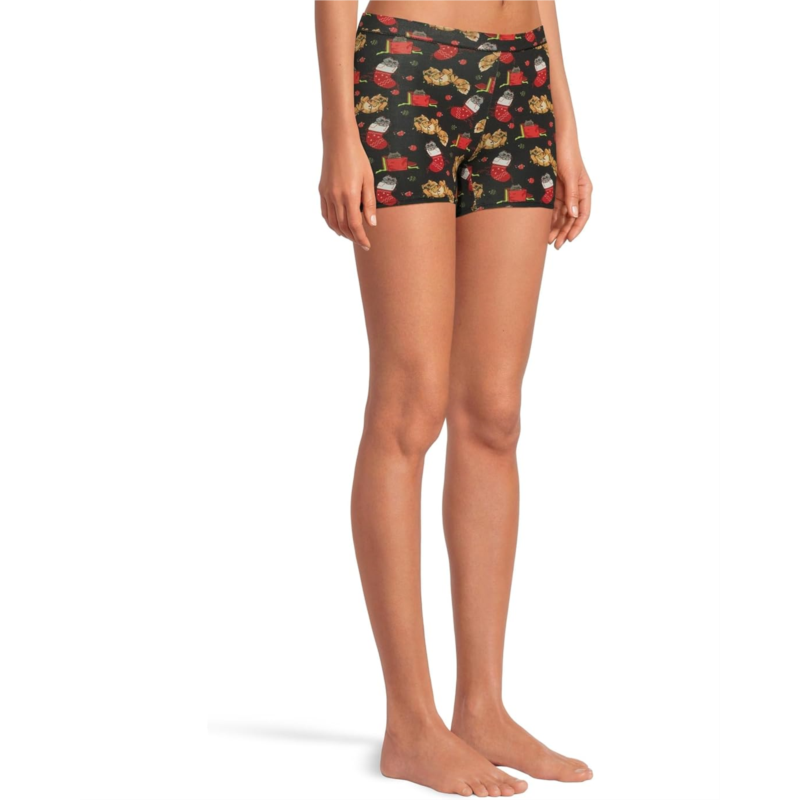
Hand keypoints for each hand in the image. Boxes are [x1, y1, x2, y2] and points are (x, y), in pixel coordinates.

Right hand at [319, 128, 376, 250]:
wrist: (338, 142)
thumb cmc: (357, 158)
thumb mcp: (369, 180)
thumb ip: (369, 203)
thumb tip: (371, 223)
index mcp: (350, 195)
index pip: (355, 225)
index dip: (361, 238)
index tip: (367, 245)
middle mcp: (336, 197)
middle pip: (343, 226)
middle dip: (353, 237)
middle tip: (362, 242)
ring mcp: (327, 194)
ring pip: (332, 222)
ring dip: (342, 232)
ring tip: (351, 236)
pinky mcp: (322, 191)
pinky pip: (325, 213)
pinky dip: (331, 223)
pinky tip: (338, 225)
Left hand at [549, 134, 592, 249]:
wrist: (554, 136)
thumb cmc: (566, 152)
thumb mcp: (570, 174)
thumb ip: (572, 195)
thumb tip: (574, 214)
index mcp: (584, 189)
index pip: (583, 214)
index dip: (577, 228)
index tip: (568, 240)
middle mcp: (575, 193)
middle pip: (571, 217)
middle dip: (563, 232)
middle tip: (554, 245)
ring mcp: (564, 191)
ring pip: (560, 215)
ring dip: (555, 227)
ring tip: (546, 240)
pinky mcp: (553, 189)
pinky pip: (551, 208)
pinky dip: (548, 218)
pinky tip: (542, 227)